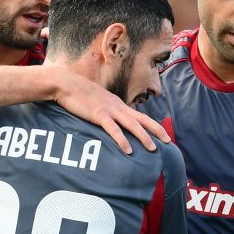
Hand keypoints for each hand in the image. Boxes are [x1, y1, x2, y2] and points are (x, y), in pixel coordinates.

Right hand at [52, 68, 169, 152]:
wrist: (65, 83)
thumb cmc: (77, 93)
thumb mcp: (95, 101)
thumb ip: (104, 110)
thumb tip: (108, 120)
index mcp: (117, 103)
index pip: (139, 115)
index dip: (152, 125)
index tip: (162, 134)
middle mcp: (117, 106)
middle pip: (142, 119)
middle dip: (156, 130)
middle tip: (168, 141)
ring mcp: (109, 110)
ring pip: (131, 124)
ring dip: (143, 136)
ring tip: (153, 148)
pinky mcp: (98, 114)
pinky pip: (113, 129)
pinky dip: (122, 140)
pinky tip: (128, 150)